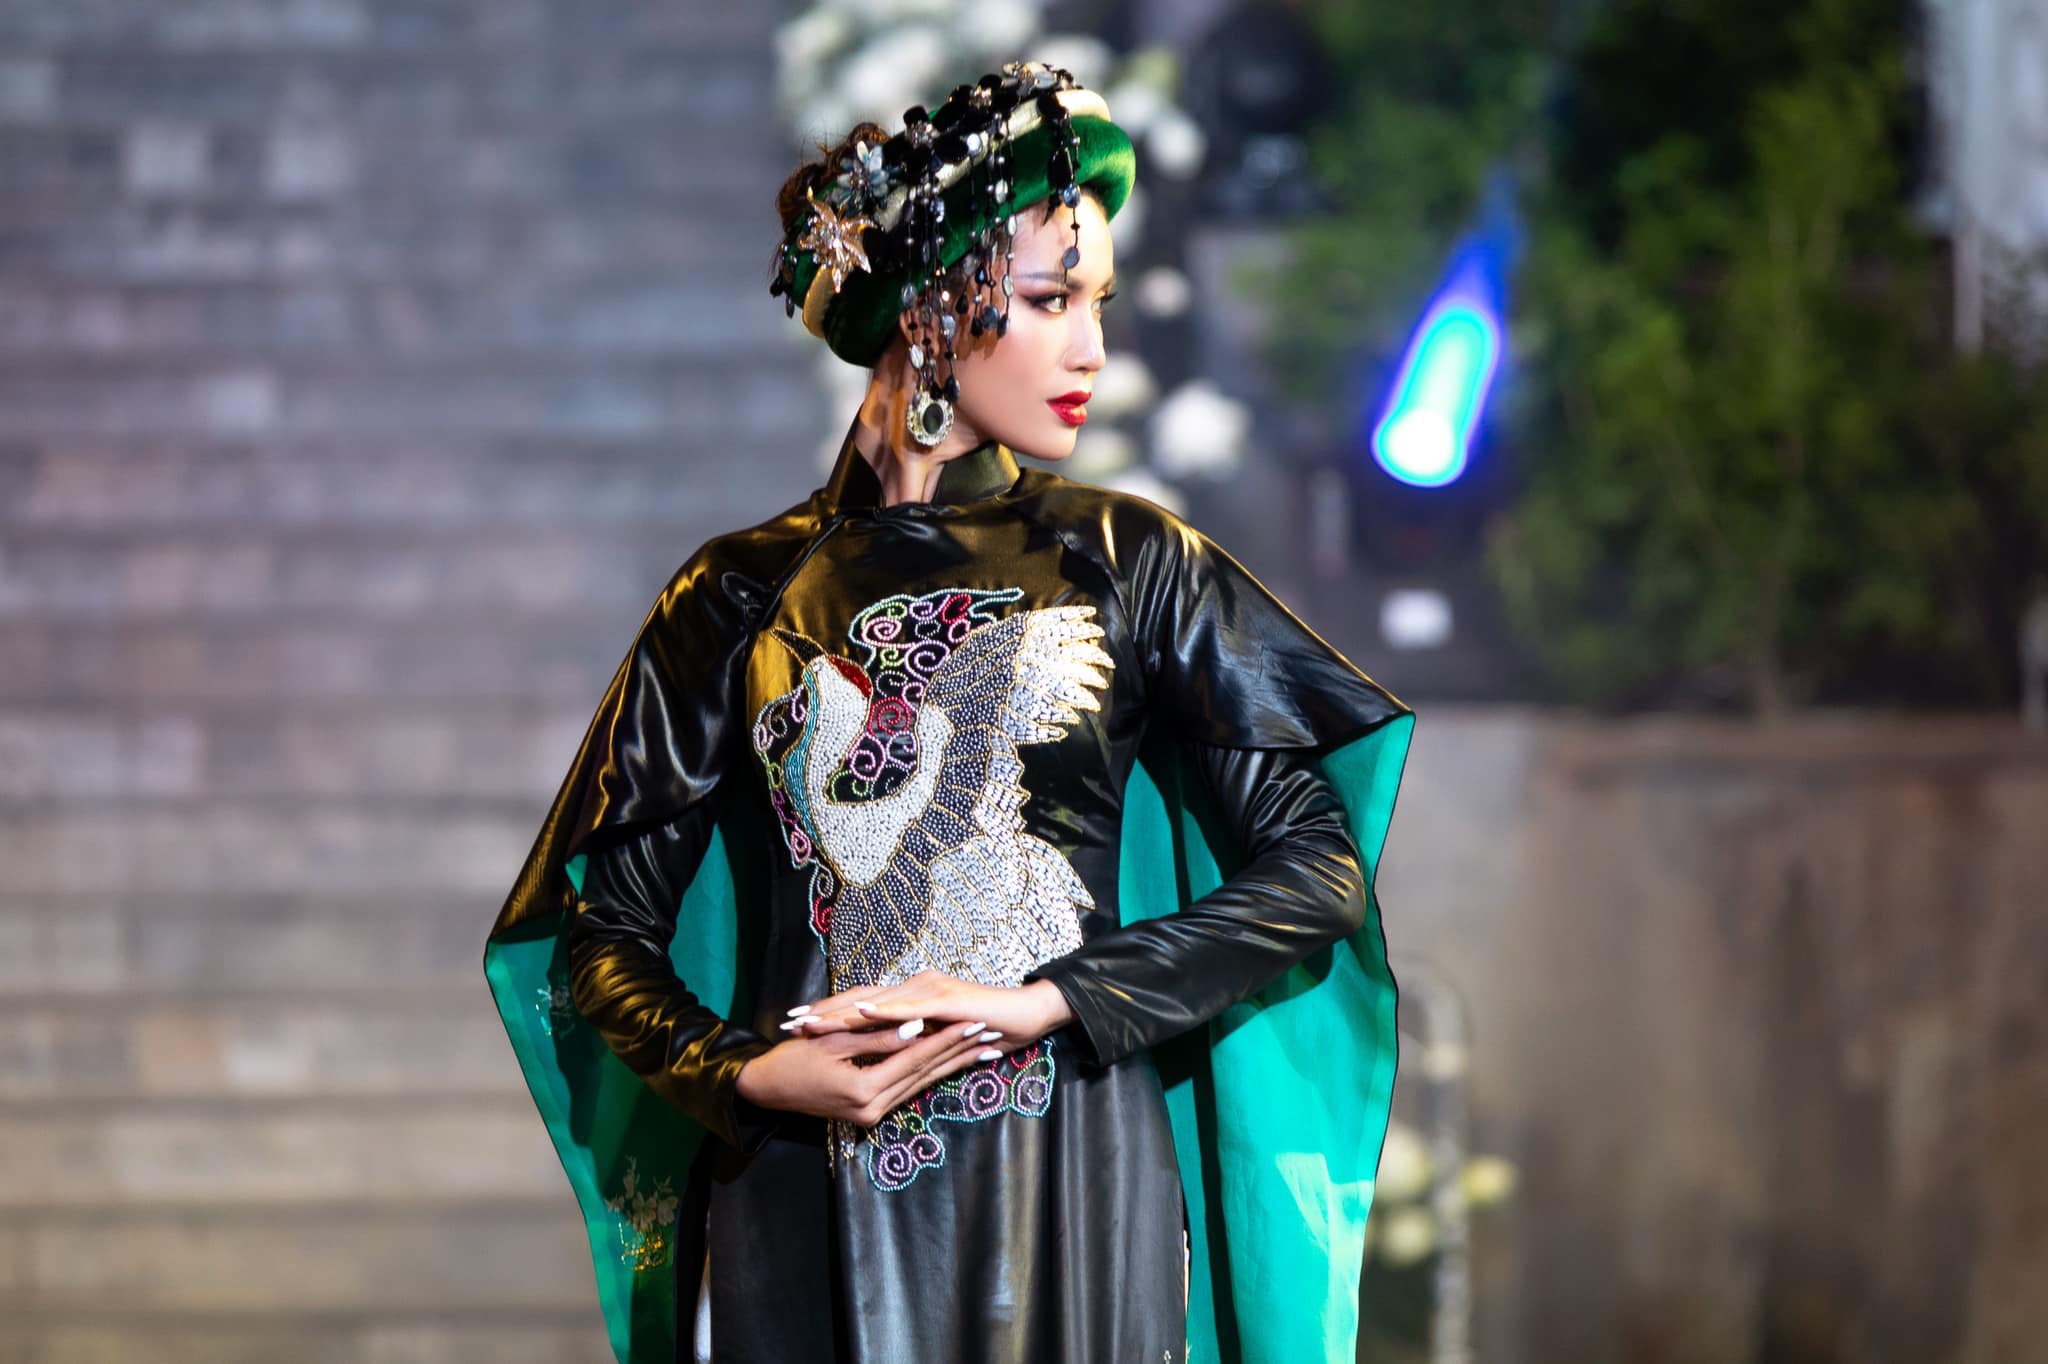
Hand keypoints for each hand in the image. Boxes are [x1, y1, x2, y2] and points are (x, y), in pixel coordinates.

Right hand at [733, 1016, 1006, 1125]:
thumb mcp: (834, 1042)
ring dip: (951, 1065)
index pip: (916, 1058)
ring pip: (920, 1084)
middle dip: (959, 1053)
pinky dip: (928, 1074)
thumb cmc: (792, 1058)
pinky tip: (949, 1063)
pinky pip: (906, 1090)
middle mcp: (873, 1108)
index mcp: (864, 1089)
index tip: (975, 1021)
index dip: (947, 1038)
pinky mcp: (869, 1113)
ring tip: (981, 1048)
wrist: (765, 1089)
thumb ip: (879, 1037)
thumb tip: (918, 1026)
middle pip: (926, 1074)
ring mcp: (871, 1114)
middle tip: (991, 1033)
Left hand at [778, 970, 1074, 1054]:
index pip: (865, 1011)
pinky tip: (857, 1013)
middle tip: (787, 1024)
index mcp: (912, 1001)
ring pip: (874, 1003)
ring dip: (839, 1013)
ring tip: (808, 1022)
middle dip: (822, 1015)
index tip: (798, 1030)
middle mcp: (915, 990)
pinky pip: (907, 1006)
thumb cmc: (990, 1026)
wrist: (1028, 1014)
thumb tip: (896, 1055)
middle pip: (860, 1003)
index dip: (831, 1019)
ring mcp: (928, 991)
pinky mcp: (944, 998)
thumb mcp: (942, 1038)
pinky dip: (881, 1010)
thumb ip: (919, 1045)